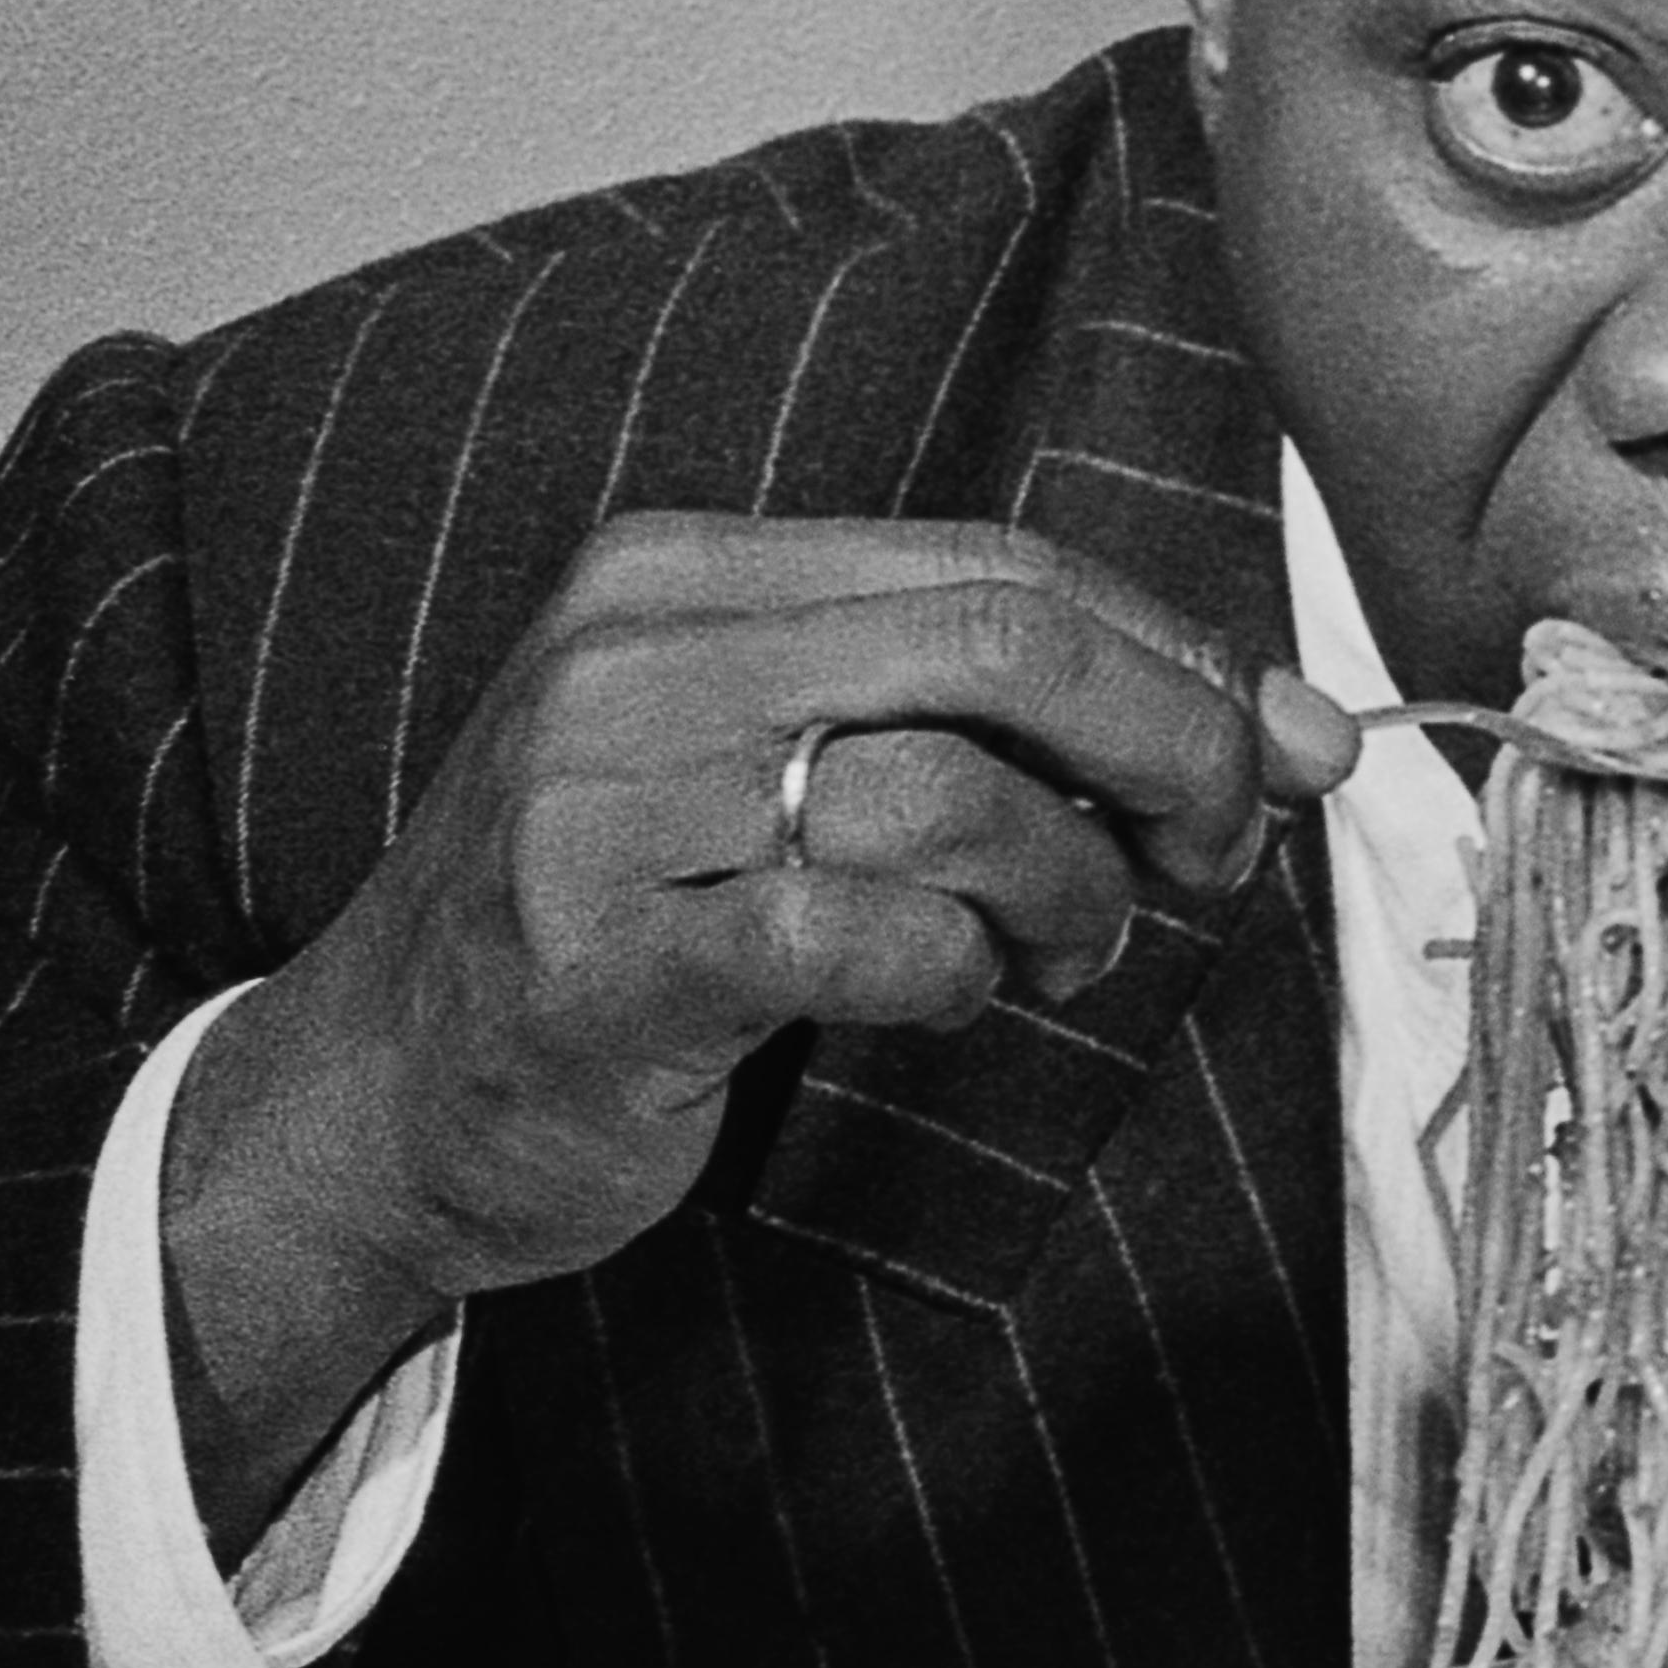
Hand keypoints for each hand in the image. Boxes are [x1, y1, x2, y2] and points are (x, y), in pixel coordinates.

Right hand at [162, 515, 1359, 1550]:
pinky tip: (948, 997)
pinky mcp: (613, 961)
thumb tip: (1289, 727)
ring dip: (1071, 892)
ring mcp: (611, 804)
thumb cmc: (627, 929)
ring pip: (955, 793)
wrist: (378, 1100)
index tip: (1277, 754)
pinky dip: (960, 975)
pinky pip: (869, 939)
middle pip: (1004, 645)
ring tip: (1060, 954)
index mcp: (690, 573)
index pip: (1001, 567)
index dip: (1177, 657)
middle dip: (1170, 751)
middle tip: (1214, 855)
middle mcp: (642, 654)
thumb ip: (1000, 727)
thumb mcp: (787, 775)